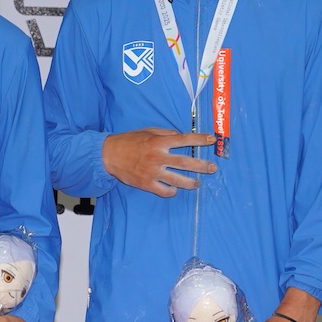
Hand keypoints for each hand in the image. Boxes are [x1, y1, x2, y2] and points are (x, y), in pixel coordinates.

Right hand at [102, 129, 216, 197]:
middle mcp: (158, 157)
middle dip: (202, 166)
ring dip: (191, 182)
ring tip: (197, 183)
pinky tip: (175, 189)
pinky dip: (172, 191)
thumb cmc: (129, 141)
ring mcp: (153, 172)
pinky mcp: (147, 184)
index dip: (200, 139)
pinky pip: (164, 191)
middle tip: (212, 168)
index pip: (185, 139)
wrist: (109, 155)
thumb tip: (179, 135)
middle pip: (186, 162)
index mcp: (159, 142)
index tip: (213, 140)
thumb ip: (165, 133)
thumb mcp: (147, 131)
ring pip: (178, 180)